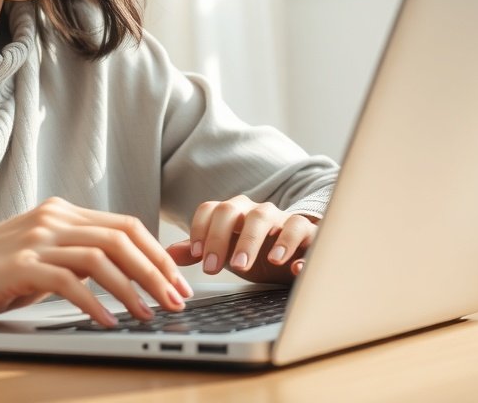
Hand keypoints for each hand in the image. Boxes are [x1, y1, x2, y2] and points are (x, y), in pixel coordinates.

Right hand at [0, 197, 192, 328]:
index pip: (125, 225)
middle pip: (122, 237)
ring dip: (134, 288)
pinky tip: (108, 322)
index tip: (180, 281)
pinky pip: (69, 281)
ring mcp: (35, 239)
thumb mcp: (39, 256)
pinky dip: (95, 304)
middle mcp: (52, 218)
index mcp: (60, 212)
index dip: (159, 253)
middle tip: (177, 300)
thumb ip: (76, 256)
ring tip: (151, 314)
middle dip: (157, 270)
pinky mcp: (19, 265)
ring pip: (102, 257)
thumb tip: (125, 272)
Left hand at [167, 196, 317, 284]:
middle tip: (214, 268)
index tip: (196, 255)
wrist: (295, 259)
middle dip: (222, 237)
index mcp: (234, 214)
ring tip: (248, 265)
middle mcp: (256, 212)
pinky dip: (299, 251)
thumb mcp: (227, 254)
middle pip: (235, 209)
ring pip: (267, 216)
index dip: (200, 229)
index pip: (210, 209)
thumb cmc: (257, 254)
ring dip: (255, 239)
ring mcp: (283, 220)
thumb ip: (200, 251)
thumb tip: (168, 254)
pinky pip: (305, 233)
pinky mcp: (308, 234)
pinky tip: (293, 269)